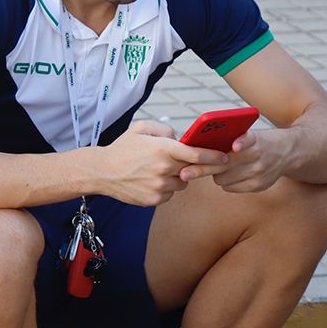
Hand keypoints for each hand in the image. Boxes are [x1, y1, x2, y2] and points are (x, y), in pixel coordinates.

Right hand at [95, 121, 228, 205]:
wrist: (101, 172)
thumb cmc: (122, 148)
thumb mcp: (142, 128)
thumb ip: (166, 129)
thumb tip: (181, 139)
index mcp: (162, 149)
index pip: (196, 154)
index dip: (214, 156)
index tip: (224, 157)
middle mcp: (163, 168)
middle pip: (192, 170)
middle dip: (193, 166)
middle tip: (190, 163)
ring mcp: (159, 186)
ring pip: (182, 183)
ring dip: (178, 177)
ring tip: (159, 171)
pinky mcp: (154, 200)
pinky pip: (170, 194)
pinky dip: (166, 188)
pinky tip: (151, 180)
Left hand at [206, 130, 289, 192]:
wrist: (288, 152)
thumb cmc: (260, 141)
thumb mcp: (250, 134)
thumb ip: (229, 138)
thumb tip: (200, 146)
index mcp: (255, 139)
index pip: (248, 140)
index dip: (242, 143)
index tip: (236, 146)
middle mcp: (258, 156)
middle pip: (225, 164)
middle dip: (204, 168)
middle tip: (187, 172)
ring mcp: (259, 173)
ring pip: (224, 179)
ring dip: (216, 174)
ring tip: (216, 168)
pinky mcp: (259, 185)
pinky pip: (230, 188)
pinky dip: (226, 182)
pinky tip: (228, 175)